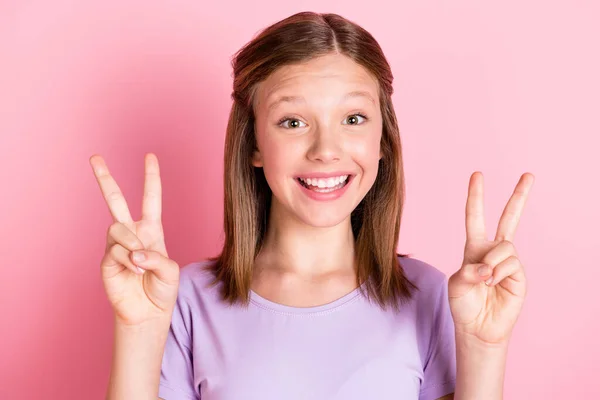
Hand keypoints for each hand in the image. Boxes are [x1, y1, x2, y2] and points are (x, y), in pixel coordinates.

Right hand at [90, 153, 179, 325]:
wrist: (148, 313)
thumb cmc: (162, 289)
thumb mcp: (170, 270)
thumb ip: (156, 257)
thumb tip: (133, 251)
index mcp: (151, 229)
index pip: (151, 198)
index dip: (151, 177)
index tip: (150, 156)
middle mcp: (132, 233)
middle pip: (115, 200)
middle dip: (104, 178)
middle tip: (95, 157)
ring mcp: (117, 246)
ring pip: (117, 227)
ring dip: (132, 244)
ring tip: (141, 264)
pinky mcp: (106, 260)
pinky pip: (115, 250)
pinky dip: (129, 260)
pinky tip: (135, 271)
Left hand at [448, 172, 533, 345]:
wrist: (477, 328)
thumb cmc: (463, 304)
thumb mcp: (457, 284)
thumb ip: (469, 270)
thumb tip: (489, 266)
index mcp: (474, 247)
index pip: (475, 217)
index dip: (476, 196)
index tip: (477, 175)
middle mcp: (493, 251)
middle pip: (509, 218)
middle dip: (519, 196)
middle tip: (528, 175)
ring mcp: (508, 262)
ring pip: (505, 246)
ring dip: (492, 262)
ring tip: (484, 280)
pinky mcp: (519, 275)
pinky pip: (511, 263)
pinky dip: (499, 272)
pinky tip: (493, 283)